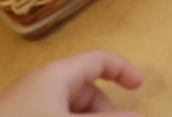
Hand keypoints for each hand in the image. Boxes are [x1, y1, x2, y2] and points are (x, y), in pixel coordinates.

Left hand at [0, 51, 142, 115]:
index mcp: (57, 75)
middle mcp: (44, 84)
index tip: (139, 89)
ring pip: (70, 108)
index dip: (122, 70)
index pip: (99, 60)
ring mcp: (30, 104)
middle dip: (104, 110)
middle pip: (87, 90)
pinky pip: (54, 116)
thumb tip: (140, 116)